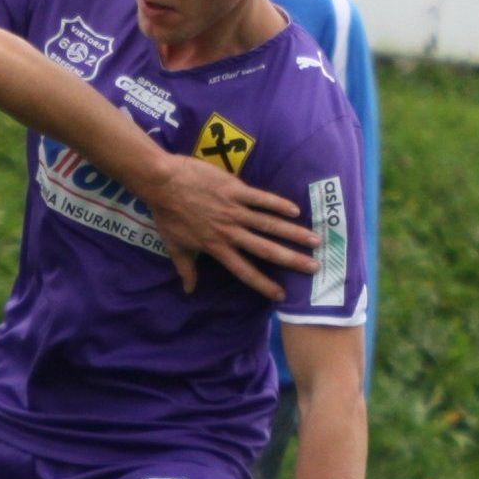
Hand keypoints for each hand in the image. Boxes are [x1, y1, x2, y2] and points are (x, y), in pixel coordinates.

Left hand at [147, 154, 319, 298]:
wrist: (162, 183)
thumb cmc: (168, 215)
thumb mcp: (175, 246)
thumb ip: (186, 269)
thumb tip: (188, 290)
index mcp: (216, 247)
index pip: (244, 271)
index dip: (263, 284)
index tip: (281, 295)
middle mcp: (230, 232)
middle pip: (266, 249)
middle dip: (291, 260)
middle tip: (314, 267)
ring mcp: (234, 210)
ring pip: (269, 225)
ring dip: (294, 233)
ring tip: (315, 241)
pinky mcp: (236, 190)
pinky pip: (262, 198)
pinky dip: (279, 205)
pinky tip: (296, 211)